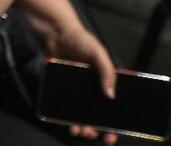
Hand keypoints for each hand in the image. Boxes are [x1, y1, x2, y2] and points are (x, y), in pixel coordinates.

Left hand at [50, 26, 117, 144]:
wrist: (56, 34)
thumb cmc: (81, 40)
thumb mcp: (98, 53)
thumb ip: (106, 72)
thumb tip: (111, 95)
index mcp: (104, 82)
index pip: (113, 108)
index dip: (115, 124)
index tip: (112, 135)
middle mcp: (92, 90)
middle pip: (97, 117)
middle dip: (96, 130)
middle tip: (93, 134)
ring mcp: (76, 92)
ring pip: (80, 117)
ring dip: (81, 128)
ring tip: (79, 131)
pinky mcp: (62, 90)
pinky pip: (65, 109)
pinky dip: (67, 119)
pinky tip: (67, 123)